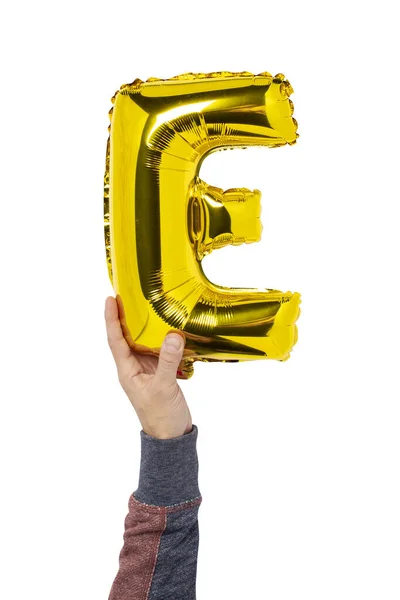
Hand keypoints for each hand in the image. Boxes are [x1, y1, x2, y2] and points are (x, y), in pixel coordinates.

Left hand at [104, 296, 191, 438]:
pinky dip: (163, 339)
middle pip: (126, 337)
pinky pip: (159, 351)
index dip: (111, 319)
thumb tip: (173, 335)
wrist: (171, 438)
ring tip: (148, 305)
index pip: (115, 340)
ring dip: (145, 326)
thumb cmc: (162, 417)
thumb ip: (168, 361)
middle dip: (125, 316)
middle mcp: (134, 368)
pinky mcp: (160, 373)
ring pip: (143, 343)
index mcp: (127, 371)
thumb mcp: (164, 387)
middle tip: (128, 294)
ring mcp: (147, 371)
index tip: (110, 299)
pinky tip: (171, 329)